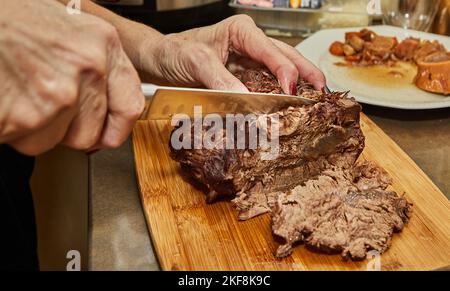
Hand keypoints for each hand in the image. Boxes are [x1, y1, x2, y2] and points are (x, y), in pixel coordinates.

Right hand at [0, 0, 144, 154]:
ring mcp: (58, 95)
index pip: (130, 107)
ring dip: (33, 128)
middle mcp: (88, 70)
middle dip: (63, 128)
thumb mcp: (63, 26)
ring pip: (52, 141)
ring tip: (16, 92)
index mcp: (102, 44)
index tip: (107, 135)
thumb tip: (102, 99)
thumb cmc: (8, 16)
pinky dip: (9, 129)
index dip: (115, 129)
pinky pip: (23, 142)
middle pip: (88, 134)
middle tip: (40, 102)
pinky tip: (4, 99)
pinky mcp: (25, 117)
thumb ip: (90, 63)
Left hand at [139, 15, 325, 93]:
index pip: (271, 50)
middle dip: (306, 74)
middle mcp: (250, 44)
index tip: (292, 90)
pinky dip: (280, 96)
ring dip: (298, 85)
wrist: (160, 61)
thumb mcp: (194, 61)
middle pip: (287, 57)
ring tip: (314, 100)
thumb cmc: (174, 52)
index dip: (285, 70)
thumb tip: (243, 97)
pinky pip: (267, 86)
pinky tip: (289, 106)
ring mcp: (249, 62)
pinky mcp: (245, 77)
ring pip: (282, 71)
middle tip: (322, 92)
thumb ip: (219, 78)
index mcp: (241, 31)